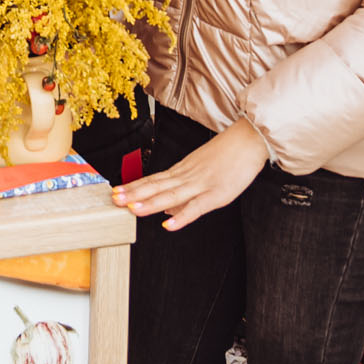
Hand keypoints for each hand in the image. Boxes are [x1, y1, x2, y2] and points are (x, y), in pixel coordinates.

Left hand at [112, 118, 269, 229]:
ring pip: (171, 195)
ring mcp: (201, 184)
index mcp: (183, 170)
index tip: (116, 191)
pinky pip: (196, 207)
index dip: (134, 187)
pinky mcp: (217, 194)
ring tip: (132, 210)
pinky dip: (182, 216)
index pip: (153, 179)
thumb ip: (184, 189)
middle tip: (114, 200)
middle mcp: (188, 176)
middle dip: (134, 194)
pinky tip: (168, 224)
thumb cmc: (228, 154)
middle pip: (157, 186)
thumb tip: (166, 209)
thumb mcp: (202, 169)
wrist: (250, 139)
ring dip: (150, 203)